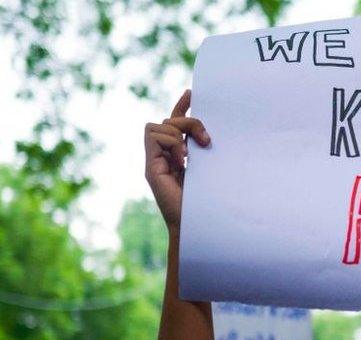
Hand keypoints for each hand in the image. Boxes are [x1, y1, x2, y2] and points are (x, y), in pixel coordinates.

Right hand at [144, 89, 210, 231]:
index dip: (182, 106)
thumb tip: (209, 136)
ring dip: (179, 134)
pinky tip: (182, 160)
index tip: (192, 92)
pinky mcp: (151, 168)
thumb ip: (204, 153)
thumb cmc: (208, 203)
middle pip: (168, 120)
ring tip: (191, 155)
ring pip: (160, 125)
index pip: (175, 123)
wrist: (197, 227)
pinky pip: (154, 136)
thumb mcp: (209, 170)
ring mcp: (155, 162)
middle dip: (188, 122)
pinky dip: (170, 142)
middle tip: (206, 141)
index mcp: (177, 157)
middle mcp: (163, 157)